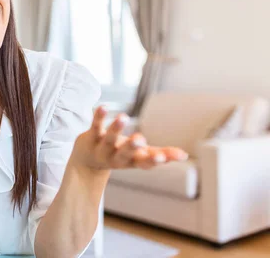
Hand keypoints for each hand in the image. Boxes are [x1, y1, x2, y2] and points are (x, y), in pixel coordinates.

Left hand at [69, 106, 188, 171]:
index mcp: (131, 162)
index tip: (163, 158)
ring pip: (108, 138)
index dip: (153, 160)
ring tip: (123, 116)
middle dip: (132, 147)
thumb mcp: (139, 157)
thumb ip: (160, 154)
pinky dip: (99, 117)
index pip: (144, 163)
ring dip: (115, 128)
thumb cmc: (120, 155)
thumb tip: (184, 155)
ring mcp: (102, 147)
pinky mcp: (90, 137)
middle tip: (140, 139)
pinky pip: (95, 126)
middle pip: (124, 153)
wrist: (86, 161)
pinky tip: (103, 106)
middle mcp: (116, 157)